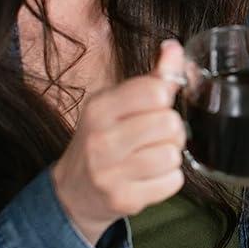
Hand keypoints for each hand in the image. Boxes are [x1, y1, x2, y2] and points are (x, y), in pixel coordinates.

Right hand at [51, 39, 187, 244]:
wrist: (74, 191)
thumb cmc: (102, 140)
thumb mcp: (117, 104)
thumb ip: (151, 78)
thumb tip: (174, 48)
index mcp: (99, 108)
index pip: (155, 91)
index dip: (164, 98)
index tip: (155, 106)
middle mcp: (101, 139)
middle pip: (170, 123)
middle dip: (172, 129)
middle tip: (157, 135)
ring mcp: (110, 173)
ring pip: (173, 155)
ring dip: (170, 155)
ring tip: (152, 156)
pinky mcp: (124, 199)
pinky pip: (173, 182)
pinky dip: (169, 179)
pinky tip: (150, 176)